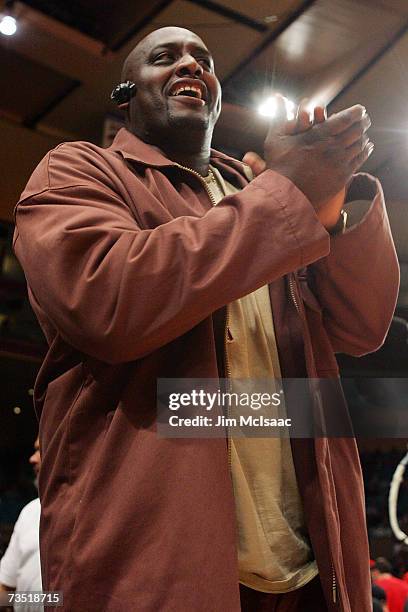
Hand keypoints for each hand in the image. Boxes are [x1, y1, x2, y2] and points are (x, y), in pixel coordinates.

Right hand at [243, 97, 372, 226]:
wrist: (286, 196)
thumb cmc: (279, 166)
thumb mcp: (276, 139)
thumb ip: (280, 115)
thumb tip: (277, 96)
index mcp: (319, 135)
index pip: (346, 119)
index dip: (356, 112)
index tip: (360, 109)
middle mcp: (333, 148)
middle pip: (357, 130)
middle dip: (363, 122)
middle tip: (365, 119)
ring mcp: (340, 163)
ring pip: (360, 144)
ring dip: (364, 136)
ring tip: (365, 132)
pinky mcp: (343, 176)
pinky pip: (360, 159)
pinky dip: (365, 151)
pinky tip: (366, 147)